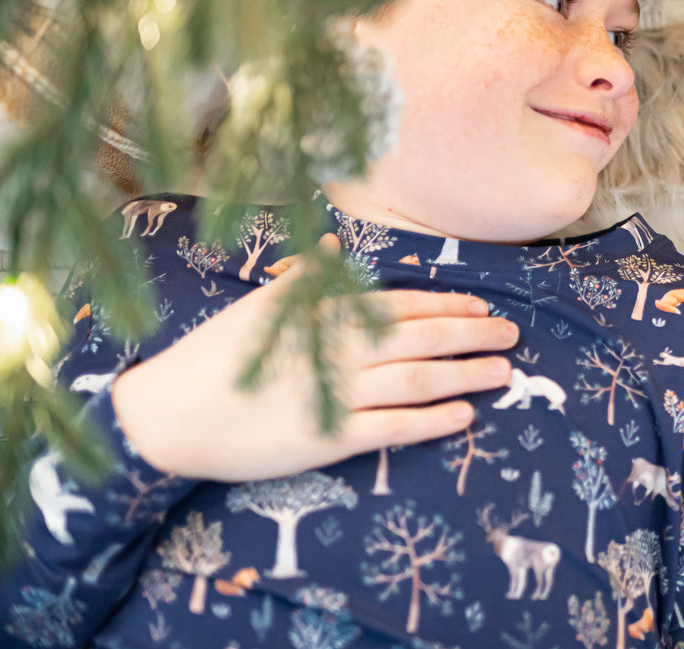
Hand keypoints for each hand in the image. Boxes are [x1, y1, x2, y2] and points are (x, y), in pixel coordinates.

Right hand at [111, 234, 516, 481]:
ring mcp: (338, 394)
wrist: (171, 414)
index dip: (449, 306)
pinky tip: (464, 417)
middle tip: (512, 336)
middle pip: (424, 339)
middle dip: (474, 335)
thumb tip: (335, 244)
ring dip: (467, 375)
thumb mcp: (262, 302)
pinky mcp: (329, 439)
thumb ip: (307, 276)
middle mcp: (341, 349)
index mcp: (327, 313)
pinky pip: (393, 428)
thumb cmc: (217, 354)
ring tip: (503, 374)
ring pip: (420, 381)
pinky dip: (433, 421)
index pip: (404, 304)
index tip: (482, 308)